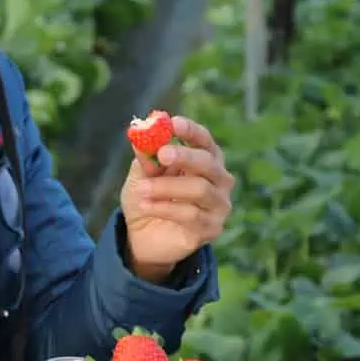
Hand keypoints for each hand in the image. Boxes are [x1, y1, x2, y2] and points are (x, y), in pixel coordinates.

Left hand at [121, 115, 234, 282]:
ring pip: (199, 189)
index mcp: (205, 160)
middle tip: (162, 153)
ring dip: (166, 187)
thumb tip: (141, 136)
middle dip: (185, 156)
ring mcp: (218, 205)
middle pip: (208, 163)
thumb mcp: (141, 175)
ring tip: (141, 189)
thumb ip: (146, 158)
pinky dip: (164, 208)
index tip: (173, 123)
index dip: (191, 131)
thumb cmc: (148, 198)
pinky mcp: (211, 228)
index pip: (205, 140)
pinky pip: (191, 214)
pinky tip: (146, 206)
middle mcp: (219, 180)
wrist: (143, 237)